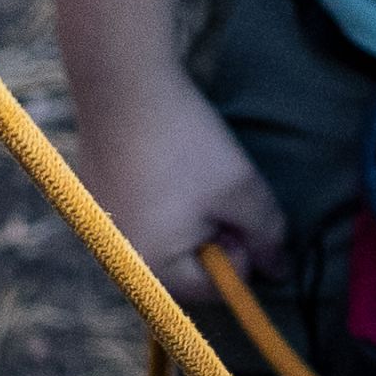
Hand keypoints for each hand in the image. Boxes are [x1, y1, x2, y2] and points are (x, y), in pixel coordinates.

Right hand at [78, 69, 284, 300]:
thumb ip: (267, 235)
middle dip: (215, 234)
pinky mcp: (96, 203)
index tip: (239, 208)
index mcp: (153, 267)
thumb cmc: (186, 143)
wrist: (122, 85)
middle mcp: (120, 259)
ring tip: (195, 174)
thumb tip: (279, 272)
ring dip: (192, 217)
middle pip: (188, 268)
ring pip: (167, 240)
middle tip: (221, 190)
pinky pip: (143, 219)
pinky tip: (168, 164)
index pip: (214, 290)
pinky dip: (164, 202)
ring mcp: (104, 231)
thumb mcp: (240, 189)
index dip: (240, 252)